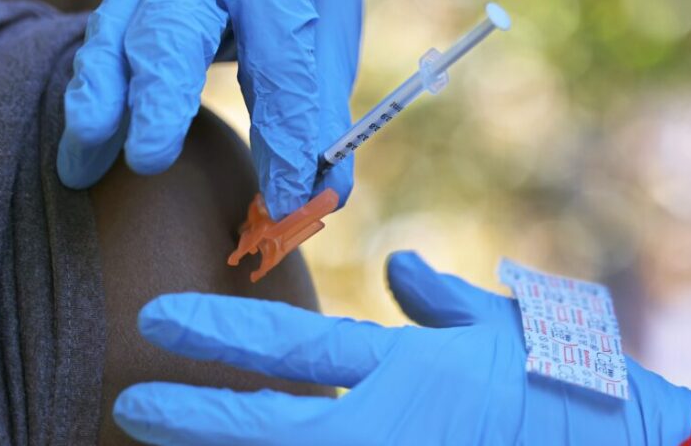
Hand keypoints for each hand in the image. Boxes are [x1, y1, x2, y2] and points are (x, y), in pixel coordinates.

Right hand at [58, 0, 360, 219]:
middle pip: (172, 37)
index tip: (284, 202)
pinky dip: (92, 95)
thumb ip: (321, 118)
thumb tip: (325, 196)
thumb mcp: (325, 50)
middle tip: (147, 161)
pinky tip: (85, 143)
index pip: (280, 69)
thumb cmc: (302, 6)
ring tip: (80, 167)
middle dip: (156, 102)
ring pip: (114, 37)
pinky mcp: (131, 3)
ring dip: (96, 105)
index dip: (283, 141)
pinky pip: (102, 44)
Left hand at [113, 252, 690, 444]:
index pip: (291, 350)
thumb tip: (397, 262)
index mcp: (404, 369)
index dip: (217, 334)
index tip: (155, 322)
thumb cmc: (561, 381)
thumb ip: (437, 298)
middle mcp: (386, 426)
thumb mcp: (498, 326)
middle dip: (193, 415)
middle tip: (129, 401)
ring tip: (164, 444)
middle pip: (268, 426)